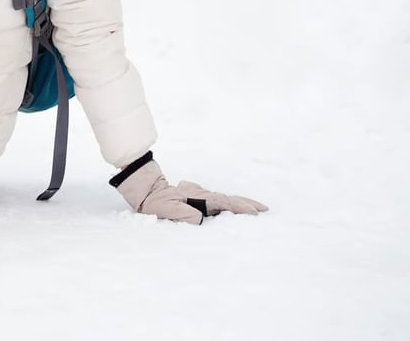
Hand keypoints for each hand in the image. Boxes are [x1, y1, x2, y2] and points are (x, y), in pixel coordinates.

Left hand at [111, 153, 266, 224]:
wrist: (145, 190)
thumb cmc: (154, 202)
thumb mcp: (166, 209)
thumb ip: (182, 214)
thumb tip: (200, 218)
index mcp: (196, 196)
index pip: (222, 202)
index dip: (238, 207)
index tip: (253, 212)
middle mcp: (200, 194)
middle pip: (227, 199)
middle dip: (246, 204)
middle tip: (264, 210)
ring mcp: (199, 195)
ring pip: (223, 200)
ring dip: (239, 204)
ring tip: (256, 210)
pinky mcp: (196, 198)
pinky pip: (216, 202)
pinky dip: (228, 205)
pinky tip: (234, 209)